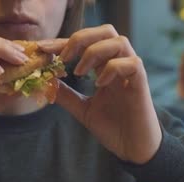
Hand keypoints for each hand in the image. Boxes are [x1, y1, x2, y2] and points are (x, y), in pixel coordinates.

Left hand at [38, 25, 161, 163]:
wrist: (134, 148)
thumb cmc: (114, 128)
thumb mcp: (83, 109)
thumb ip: (66, 95)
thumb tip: (45, 82)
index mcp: (105, 67)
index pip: (85, 44)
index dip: (63, 43)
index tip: (42, 49)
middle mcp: (120, 64)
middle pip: (105, 31)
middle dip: (81, 38)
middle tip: (63, 56)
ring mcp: (131, 73)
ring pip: (119, 41)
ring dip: (95, 52)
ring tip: (79, 72)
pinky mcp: (141, 83)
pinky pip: (131, 63)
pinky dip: (113, 68)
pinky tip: (99, 84)